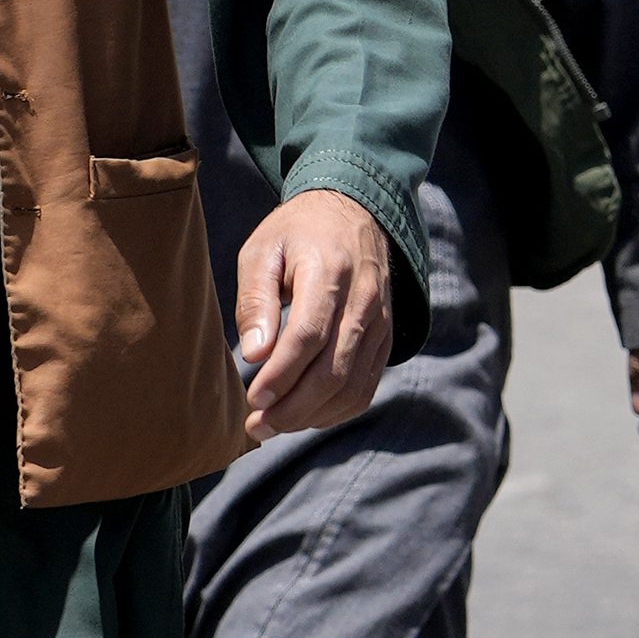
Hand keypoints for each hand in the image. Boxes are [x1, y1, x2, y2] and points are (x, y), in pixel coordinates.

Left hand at [235, 188, 394, 438]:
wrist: (353, 210)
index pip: (309, 335)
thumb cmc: (297, 233)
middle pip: (333, 370)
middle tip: (257, 427)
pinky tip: (305, 416)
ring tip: (274, 425)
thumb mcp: (262, 250)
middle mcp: (362, 300)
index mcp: (329, 270)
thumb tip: (254, 354)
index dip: (281, 374)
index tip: (253, 399)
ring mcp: (380, 322)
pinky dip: (336, 410)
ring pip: (352, 385)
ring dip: (312, 416)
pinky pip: (366, 385)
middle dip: (293, 408)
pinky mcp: (385, 337)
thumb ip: (255, 300)